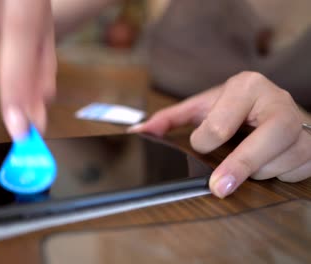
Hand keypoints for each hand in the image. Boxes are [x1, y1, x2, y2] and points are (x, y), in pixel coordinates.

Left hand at [129, 71, 310, 197]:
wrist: (277, 108)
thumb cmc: (235, 109)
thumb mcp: (203, 107)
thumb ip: (170, 119)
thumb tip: (138, 133)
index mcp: (247, 86)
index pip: (223, 121)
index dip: (206, 139)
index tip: (201, 145)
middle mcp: (278, 102)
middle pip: (266, 138)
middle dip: (239, 165)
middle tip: (218, 187)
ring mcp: (300, 126)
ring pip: (278, 162)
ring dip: (256, 171)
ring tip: (247, 159)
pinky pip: (294, 173)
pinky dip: (277, 176)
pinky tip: (269, 164)